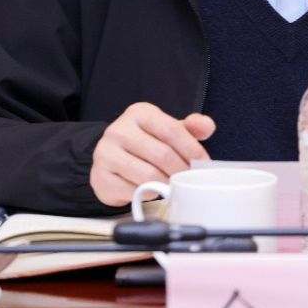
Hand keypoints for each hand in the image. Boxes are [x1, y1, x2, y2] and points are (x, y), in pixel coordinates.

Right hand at [89, 103, 215, 206]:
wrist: (111, 160)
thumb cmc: (145, 144)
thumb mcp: (167, 130)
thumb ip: (190, 127)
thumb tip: (208, 125)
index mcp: (139, 113)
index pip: (171, 130)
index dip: (191, 149)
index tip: (203, 163)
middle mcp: (119, 129)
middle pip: (161, 154)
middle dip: (181, 170)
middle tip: (190, 179)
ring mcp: (106, 153)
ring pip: (148, 175)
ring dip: (167, 184)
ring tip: (173, 185)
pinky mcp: (100, 177)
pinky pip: (133, 190)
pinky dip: (148, 193)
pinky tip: (152, 190)